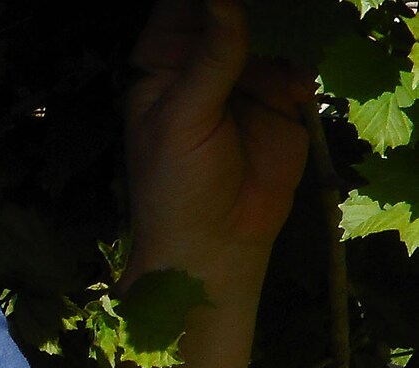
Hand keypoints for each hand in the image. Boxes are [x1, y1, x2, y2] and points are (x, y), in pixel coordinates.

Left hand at [124, 0, 312, 284]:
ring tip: (277, 56)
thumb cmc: (176, 187)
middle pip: (231, 7)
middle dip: (252, 6)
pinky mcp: (280, 94)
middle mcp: (203, 58)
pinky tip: (295, 90)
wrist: (215, 244)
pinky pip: (299, 59)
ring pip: (270, 25)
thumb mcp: (184, 119)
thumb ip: (210, 56)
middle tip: (267, 13)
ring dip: (284, 26)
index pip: (184, 4)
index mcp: (163, 61)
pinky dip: (302, 65)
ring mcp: (244, 73)